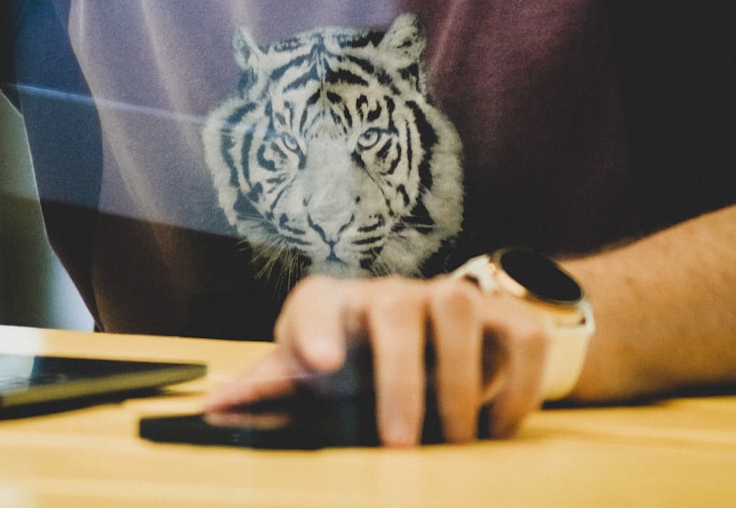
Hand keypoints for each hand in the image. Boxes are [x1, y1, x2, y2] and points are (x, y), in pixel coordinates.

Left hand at [205, 274, 548, 446]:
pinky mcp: (503, 316)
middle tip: (400, 443)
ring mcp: (449, 297)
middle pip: (395, 307)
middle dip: (401, 375)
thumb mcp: (306, 379)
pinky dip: (518, 385)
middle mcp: (389, 293)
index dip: (313, 331)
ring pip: (459, 305)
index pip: (313, 303)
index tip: (318, 366)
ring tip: (455, 439)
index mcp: (331, 307)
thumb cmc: (351, 365)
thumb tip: (212, 407)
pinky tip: (496, 427)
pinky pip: (523, 334)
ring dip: (462, 379)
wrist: (428, 344)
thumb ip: (264, 392)